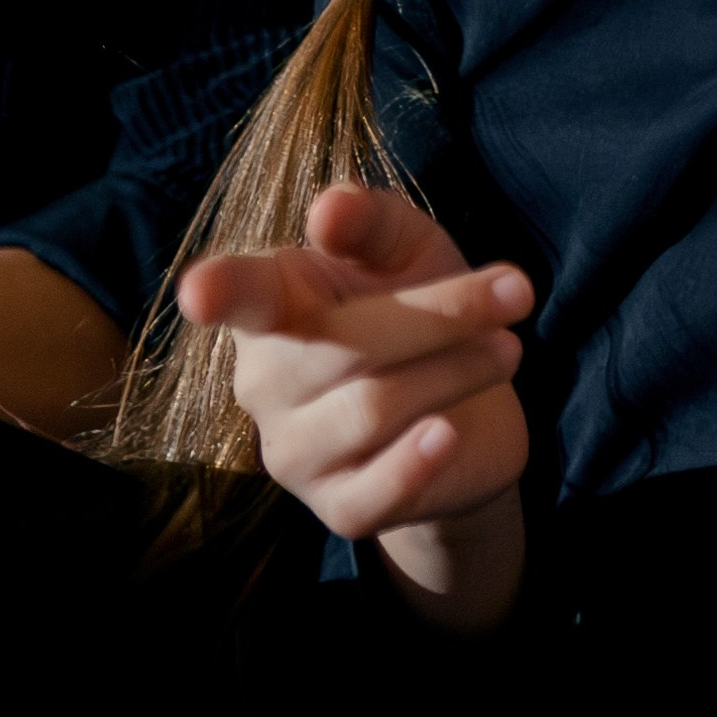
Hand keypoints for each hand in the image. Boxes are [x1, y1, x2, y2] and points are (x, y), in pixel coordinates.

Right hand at [178, 184, 533, 630]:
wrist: (470, 416)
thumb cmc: (421, 309)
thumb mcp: (408, 249)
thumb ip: (372, 222)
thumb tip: (330, 208)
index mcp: (272, 306)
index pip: (238, 296)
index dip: (218, 291)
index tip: (200, 289)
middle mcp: (265, 382)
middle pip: (344, 346)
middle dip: (443, 314)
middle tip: (516, 292)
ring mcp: (293, 452)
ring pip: (371, 409)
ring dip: (455, 371)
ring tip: (506, 349)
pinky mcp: (339, 509)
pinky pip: (374, 490)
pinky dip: (416, 461)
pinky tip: (450, 433)